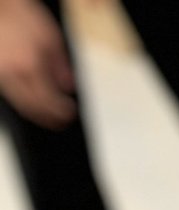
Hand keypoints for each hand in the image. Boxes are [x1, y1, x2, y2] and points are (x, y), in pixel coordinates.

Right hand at [0, 0, 75, 127]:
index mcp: (30, 66)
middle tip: (61, 121)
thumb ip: (61, 65)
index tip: (70, 113)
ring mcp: (0, 74)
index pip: (48, 101)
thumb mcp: (51, 38)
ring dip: (35, 113)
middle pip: (32, 107)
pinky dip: (22, 101)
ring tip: (49, 116)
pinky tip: (31, 101)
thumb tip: (68, 87)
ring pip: (18, 103)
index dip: (61, 112)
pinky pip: (9, 93)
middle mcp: (12, 73)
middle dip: (48, 118)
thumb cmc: (21, 16)